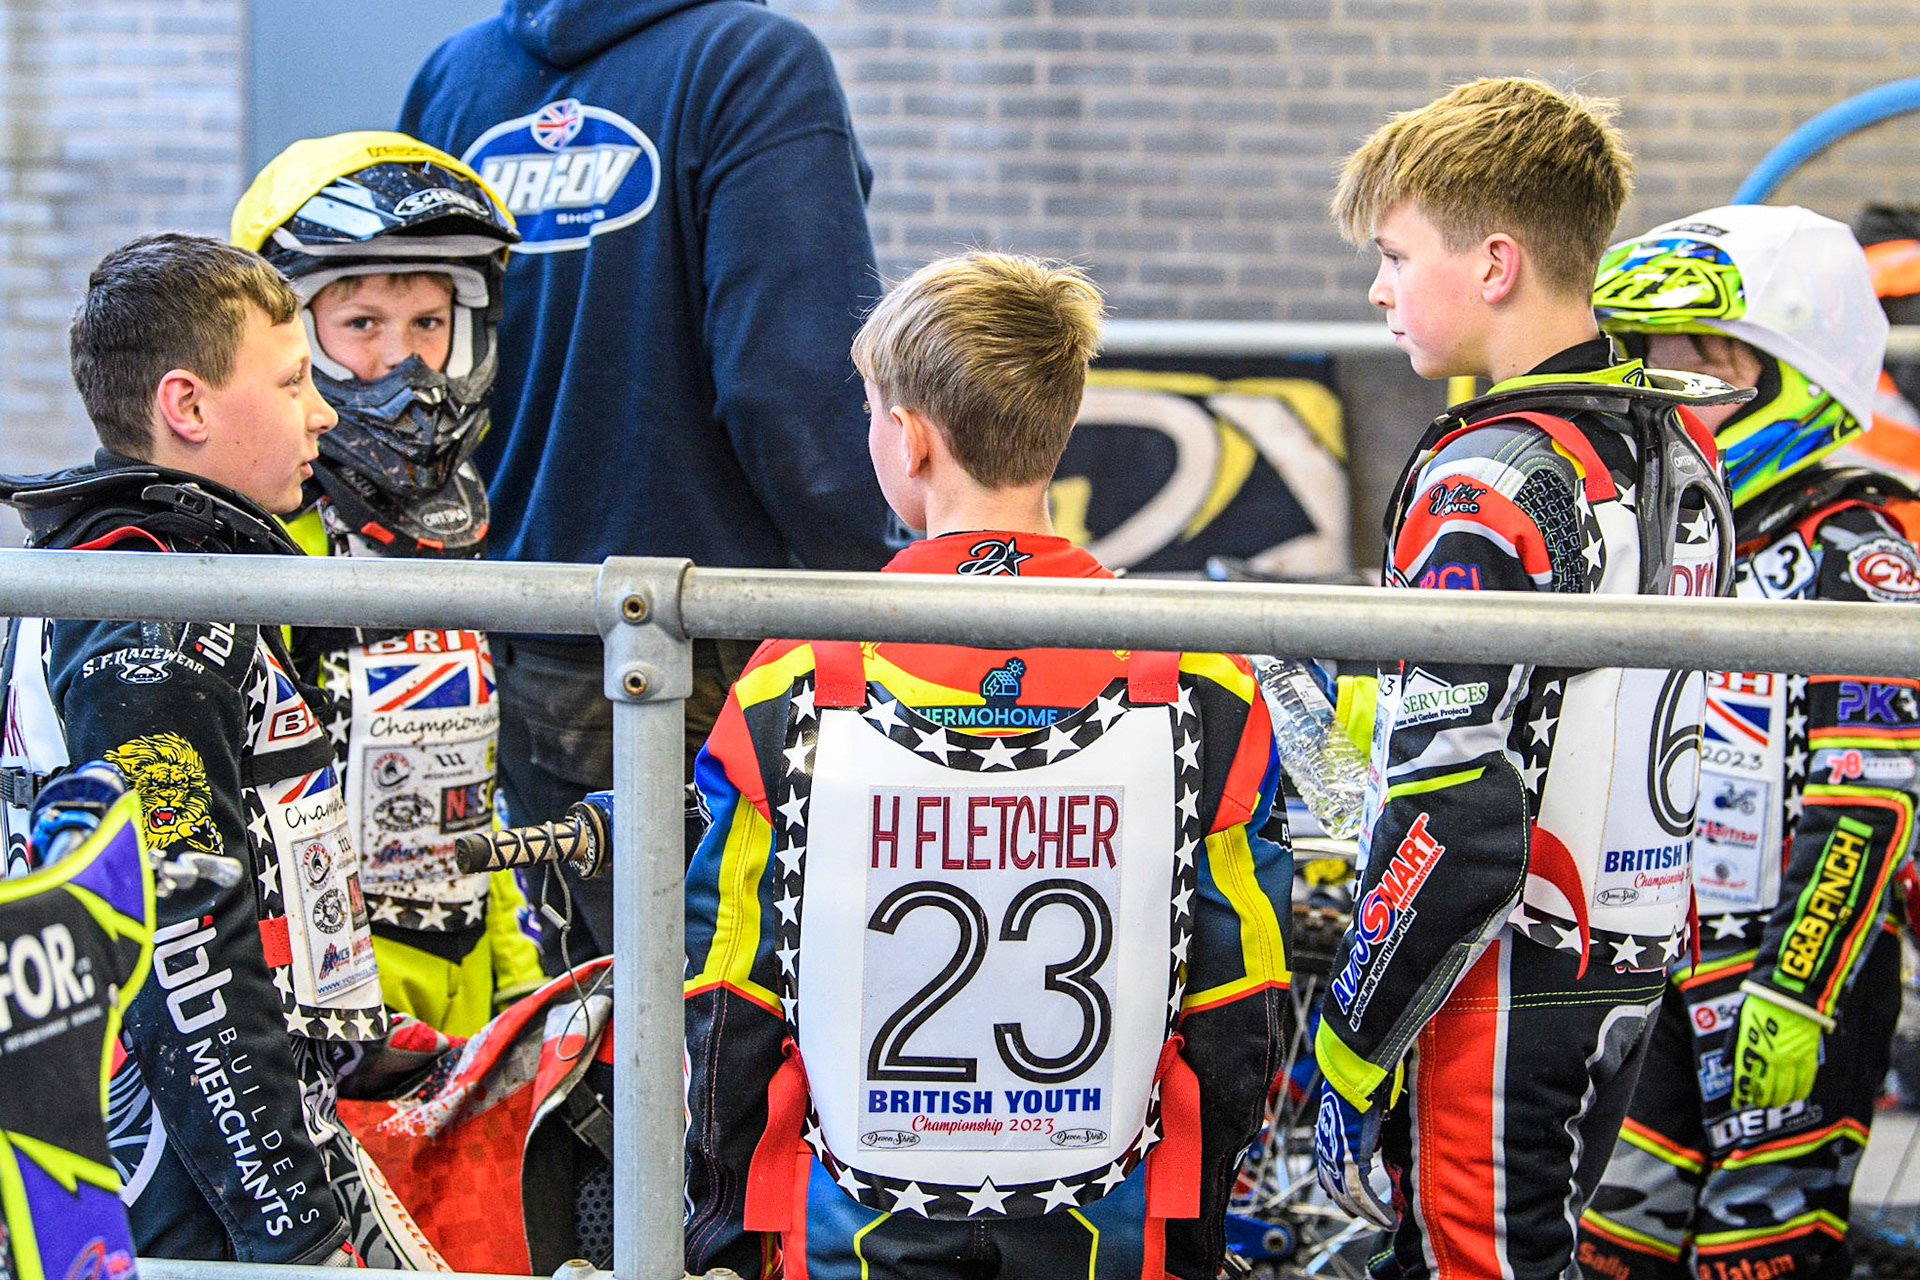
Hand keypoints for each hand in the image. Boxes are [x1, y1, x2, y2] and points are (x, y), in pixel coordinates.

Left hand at [1314, 1078, 1397, 1228]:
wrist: (1353, 1078)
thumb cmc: (1360, 1090)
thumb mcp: (1362, 1119)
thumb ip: (1366, 1137)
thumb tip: (1377, 1150)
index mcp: (1328, 1143)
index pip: (1331, 1179)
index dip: (1345, 1196)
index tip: (1358, 1207)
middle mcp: (1327, 1154)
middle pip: (1339, 1193)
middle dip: (1358, 1210)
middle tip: (1376, 1221)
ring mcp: (1336, 1158)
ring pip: (1350, 1199)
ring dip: (1371, 1215)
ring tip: (1388, 1223)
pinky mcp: (1348, 1161)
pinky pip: (1361, 1195)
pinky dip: (1376, 1210)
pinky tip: (1389, 1219)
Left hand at [1731, 990, 1821, 1109]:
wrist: (1791, 990)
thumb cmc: (1761, 1003)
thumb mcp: (1740, 1022)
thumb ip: (1733, 1046)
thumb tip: (1725, 1065)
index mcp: (1750, 1049)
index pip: (1745, 1082)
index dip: (1742, 1096)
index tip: (1739, 1103)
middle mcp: (1771, 1058)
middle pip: (1767, 1092)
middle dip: (1761, 1102)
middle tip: (1757, 1105)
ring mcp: (1792, 1059)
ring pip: (1788, 1092)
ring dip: (1780, 1101)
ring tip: (1774, 1104)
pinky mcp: (1809, 1055)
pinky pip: (1806, 1082)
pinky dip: (1800, 1092)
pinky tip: (1795, 1095)